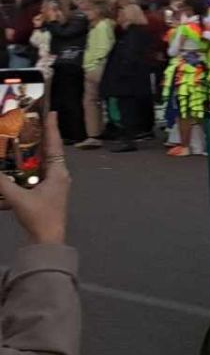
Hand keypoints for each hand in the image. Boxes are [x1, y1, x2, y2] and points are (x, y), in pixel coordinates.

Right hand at [0, 116, 68, 246]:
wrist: (47, 242)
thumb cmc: (39, 217)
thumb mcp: (18, 198)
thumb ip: (2, 183)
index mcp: (58, 173)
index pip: (54, 145)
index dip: (52, 128)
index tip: (53, 112)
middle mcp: (58, 177)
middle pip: (46, 154)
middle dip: (37, 141)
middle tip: (28, 126)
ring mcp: (52, 187)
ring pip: (38, 168)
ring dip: (27, 160)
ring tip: (16, 148)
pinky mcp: (44, 197)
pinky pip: (32, 182)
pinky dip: (20, 179)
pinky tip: (8, 177)